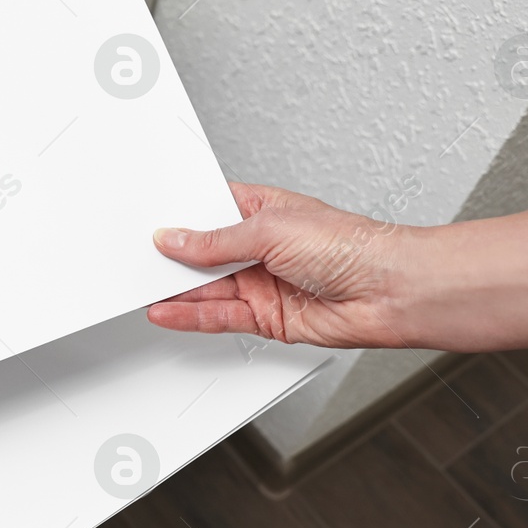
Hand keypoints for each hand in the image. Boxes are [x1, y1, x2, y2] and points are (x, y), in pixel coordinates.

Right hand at [148, 182, 527, 352]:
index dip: (179, 218)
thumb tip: (177, 239)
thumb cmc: (353, 247)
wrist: (390, 292)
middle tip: (138, 258)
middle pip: (204, 253)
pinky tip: (168, 312)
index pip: (208, 211)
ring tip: (144, 287)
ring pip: (208, 289)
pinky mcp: (267, 318)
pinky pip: (219, 317)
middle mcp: (261, 247)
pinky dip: (190, 316)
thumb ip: (216, 241)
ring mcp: (263, 283)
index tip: (148, 223)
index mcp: (263, 210)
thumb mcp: (270, 229)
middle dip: (173, 256)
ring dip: (177, 290)